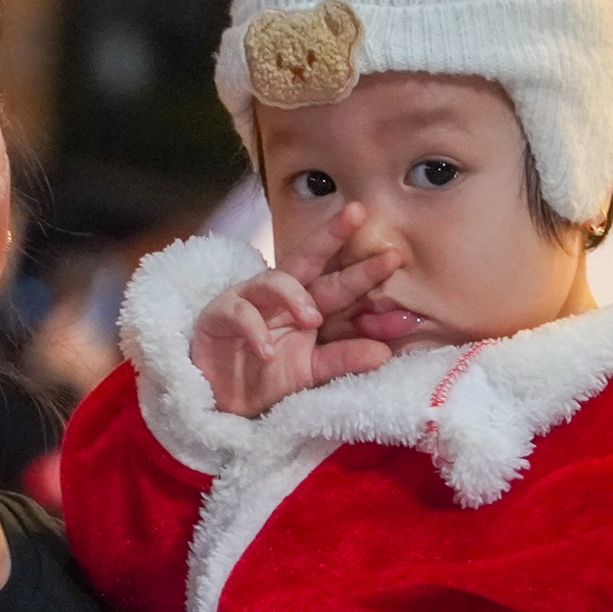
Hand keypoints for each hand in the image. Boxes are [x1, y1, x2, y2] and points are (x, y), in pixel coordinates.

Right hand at [190, 202, 397, 415]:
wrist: (222, 399)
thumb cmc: (266, 375)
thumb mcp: (311, 371)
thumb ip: (343, 359)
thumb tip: (385, 353)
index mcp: (306, 305)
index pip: (338, 283)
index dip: (363, 270)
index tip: (393, 256)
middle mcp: (280, 295)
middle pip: (307, 259)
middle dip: (331, 235)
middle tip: (357, 212)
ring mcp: (249, 300)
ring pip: (273, 281)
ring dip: (294, 296)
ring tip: (312, 319)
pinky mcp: (219, 316)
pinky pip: (240, 314)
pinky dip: (255, 330)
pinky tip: (268, 351)